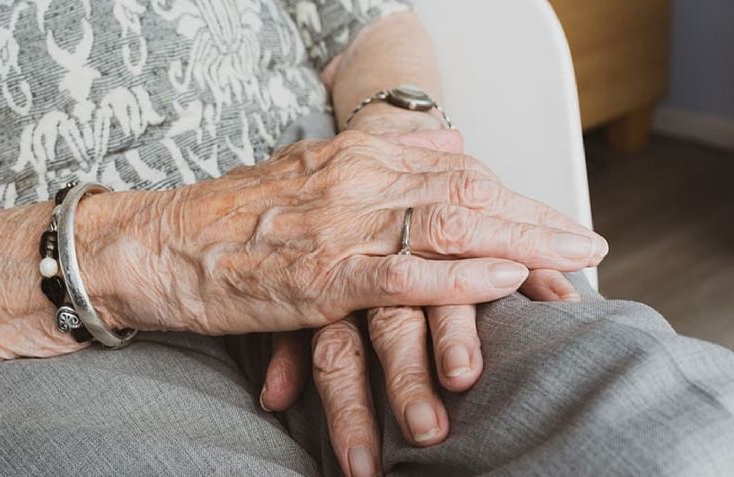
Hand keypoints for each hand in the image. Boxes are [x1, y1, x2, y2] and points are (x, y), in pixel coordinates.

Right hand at [86, 129, 604, 338]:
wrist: (160, 244)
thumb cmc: (233, 219)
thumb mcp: (309, 172)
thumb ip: (378, 158)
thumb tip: (445, 138)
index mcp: (355, 155)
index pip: (455, 169)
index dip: (511, 196)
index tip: (551, 221)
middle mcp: (357, 179)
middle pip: (466, 191)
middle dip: (533, 217)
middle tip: (586, 242)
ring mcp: (343, 225)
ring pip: (449, 224)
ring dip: (519, 242)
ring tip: (573, 260)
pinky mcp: (323, 274)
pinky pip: (405, 273)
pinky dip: (461, 277)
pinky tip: (507, 280)